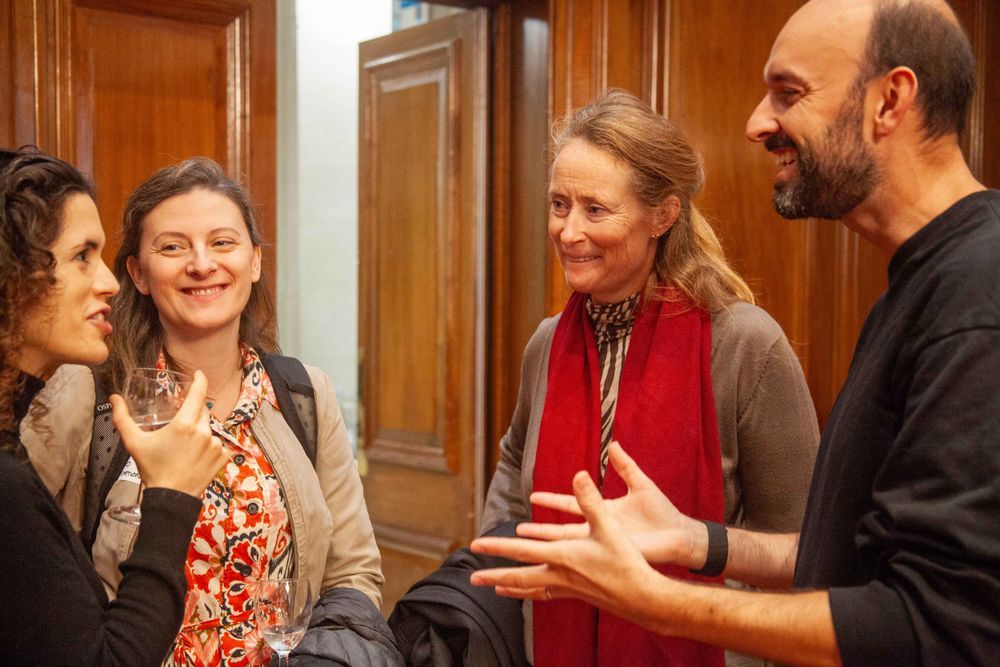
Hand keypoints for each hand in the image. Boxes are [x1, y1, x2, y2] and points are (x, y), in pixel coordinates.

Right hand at [111, 370, 226, 497]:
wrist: (171, 498)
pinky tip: (194, 458)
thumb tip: (114, 398)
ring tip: (183, 450)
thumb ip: (123, 418)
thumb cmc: (152, 469)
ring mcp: (216, 444)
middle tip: (178, 429)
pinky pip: (217, 444)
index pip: (197, 393)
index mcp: (184, 424)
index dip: (200, 380)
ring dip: (198, 433)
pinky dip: (207, 447)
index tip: (199, 374)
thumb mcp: (134, 443)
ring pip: (208, 429)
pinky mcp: (223, 456)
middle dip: (191, 415)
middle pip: (201, 412)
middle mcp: (203, 431)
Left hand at [470, 467, 669, 623]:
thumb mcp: (609, 526)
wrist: (643, 598)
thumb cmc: (627, 563)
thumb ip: (591, 500)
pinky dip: (532, 593)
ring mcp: (567, 588)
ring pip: (530, 588)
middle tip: (472, 576)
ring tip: (492, 587)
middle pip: (518, 576)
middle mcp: (559, 575)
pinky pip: (546, 594)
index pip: (521, 551)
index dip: (497, 546)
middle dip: (493, 575)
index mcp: (563, 556)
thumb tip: (578, 475)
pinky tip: (530, 593)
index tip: (477, 544)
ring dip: (509, 587)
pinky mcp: (576, 594)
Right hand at [516, 441, 707, 568]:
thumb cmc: (663, 513)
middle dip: (539, 528)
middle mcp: (599, 528)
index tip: (532, 495)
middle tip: (517, 528)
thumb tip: (614, 443)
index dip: (552, 499)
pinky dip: (569, 559)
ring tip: (524, 544)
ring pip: (568, 544)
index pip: (570, 504)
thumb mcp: (640, 483)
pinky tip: (552, 562)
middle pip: (562, 528)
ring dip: (547, 544)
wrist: (681, 535)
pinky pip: (586, 557)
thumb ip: (625, 465)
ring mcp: (604, 543)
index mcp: (603, 511)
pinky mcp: (612, 554)